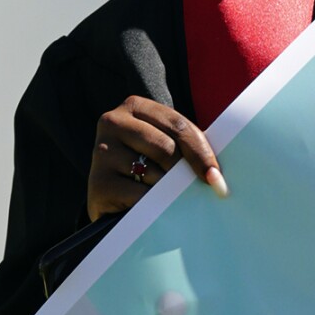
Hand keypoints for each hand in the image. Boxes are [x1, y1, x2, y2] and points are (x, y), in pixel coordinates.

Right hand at [87, 96, 227, 220]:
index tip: (215, 174)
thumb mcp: (163, 147)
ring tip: (164, 196)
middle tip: (198, 190)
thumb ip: (185, 146)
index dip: (201, 151)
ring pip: (155, 173)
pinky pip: (141, 195)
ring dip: (168, 190)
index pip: (178, 125)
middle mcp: (113, 122)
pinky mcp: (98, 182)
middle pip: (167, 148)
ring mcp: (102, 151)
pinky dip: (153, 205)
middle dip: (185, 172)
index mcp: (134, 106)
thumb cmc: (146, 168)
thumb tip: (215, 172)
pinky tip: (150, 207)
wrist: (110, 199)